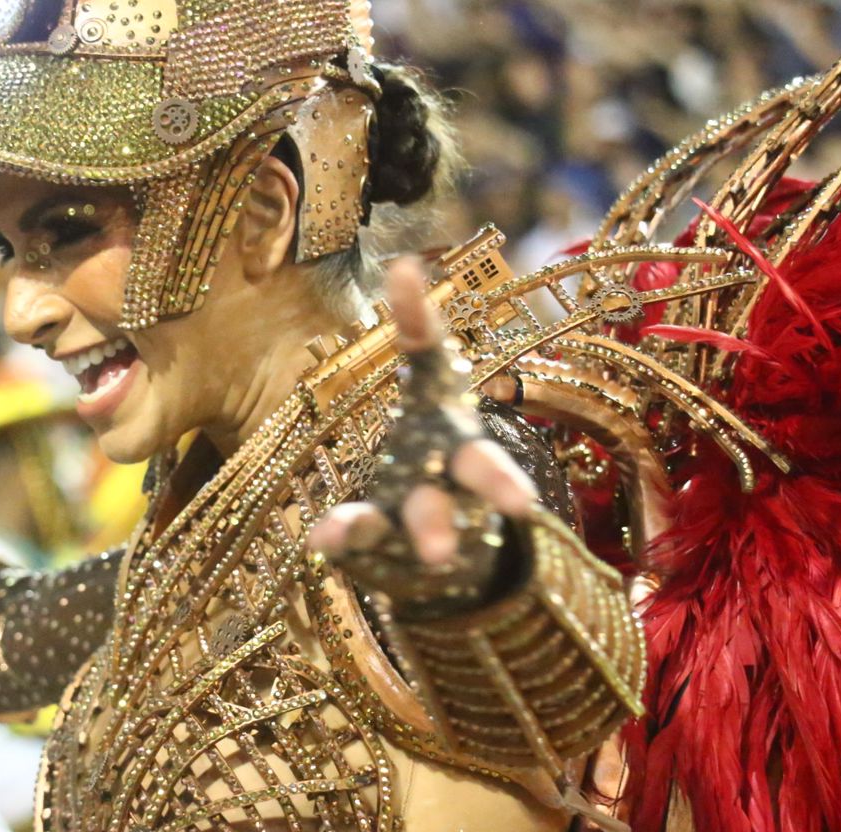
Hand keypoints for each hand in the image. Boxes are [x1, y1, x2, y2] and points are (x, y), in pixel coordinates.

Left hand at [309, 258, 537, 591]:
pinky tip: (320, 540)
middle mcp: (446, 466)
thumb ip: (419, 335)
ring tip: (434, 552)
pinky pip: (367, 538)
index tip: (401, 271)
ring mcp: (421, 511)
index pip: (435, 361)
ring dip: (433, 529)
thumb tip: (404, 263)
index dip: (418, 319)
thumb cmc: (434, 459)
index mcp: (449, 417)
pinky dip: (346, 537)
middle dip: (498, 480)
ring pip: (433, 515)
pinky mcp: (387, 545)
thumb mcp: (429, 395)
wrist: (447, 561)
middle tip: (520, 502)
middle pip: (480, 466)